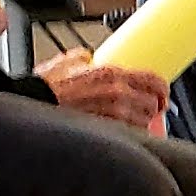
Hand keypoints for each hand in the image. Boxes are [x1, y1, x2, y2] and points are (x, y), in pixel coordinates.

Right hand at [40, 48, 167, 134]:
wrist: (33, 105)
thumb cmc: (46, 88)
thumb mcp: (67, 61)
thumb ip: (85, 58)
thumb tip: (89, 58)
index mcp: (111, 74)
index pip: (153, 80)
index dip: (162, 90)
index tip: (162, 96)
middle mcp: (117, 95)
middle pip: (152, 105)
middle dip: (148, 110)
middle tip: (141, 112)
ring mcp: (114, 116)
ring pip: (143, 124)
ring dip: (138, 124)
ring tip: (123, 123)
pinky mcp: (107, 133)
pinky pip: (128, 137)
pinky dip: (126, 136)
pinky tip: (115, 132)